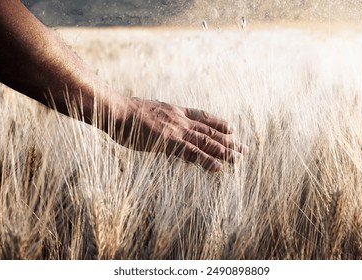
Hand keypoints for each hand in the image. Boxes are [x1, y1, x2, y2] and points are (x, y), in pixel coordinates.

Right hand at [114, 97, 242, 171]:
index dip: (218, 123)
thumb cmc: (127, 113)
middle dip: (228, 141)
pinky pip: (192, 153)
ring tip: (239, 158)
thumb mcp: (148, 111)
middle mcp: (180, 120)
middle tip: (243, 148)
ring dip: (224, 151)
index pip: (202, 117)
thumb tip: (160, 123)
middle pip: (210, 131)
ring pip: (206, 142)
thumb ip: (159, 118)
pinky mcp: (169, 142)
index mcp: (175, 111)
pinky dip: (206, 160)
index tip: (230, 128)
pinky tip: (218, 167)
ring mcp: (176, 131)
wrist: (118, 111)